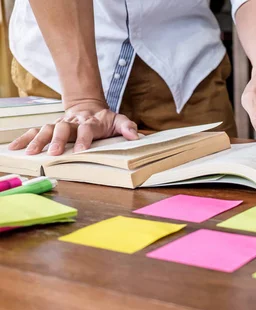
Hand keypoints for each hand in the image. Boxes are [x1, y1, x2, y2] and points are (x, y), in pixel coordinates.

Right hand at [8, 100, 138, 155]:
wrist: (88, 106)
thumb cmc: (104, 119)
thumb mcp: (119, 120)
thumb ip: (128, 126)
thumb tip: (136, 136)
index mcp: (90, 122)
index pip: (87, 130)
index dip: (84, 139)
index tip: (81, 151)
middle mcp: (72, 122)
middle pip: (63, 128)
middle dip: (57, 140)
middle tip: (52, 153)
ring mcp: (59, 123)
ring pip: (46, 129)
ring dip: (37, 140)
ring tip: (30, 153)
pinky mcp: (50, 126)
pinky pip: (35, 131)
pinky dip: (24, 139)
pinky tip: (14, 148)